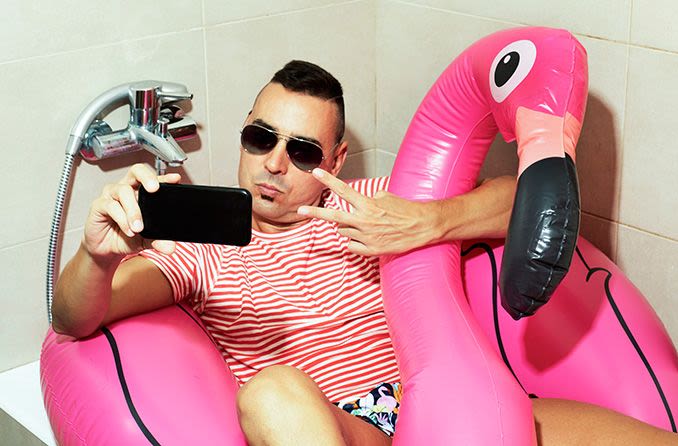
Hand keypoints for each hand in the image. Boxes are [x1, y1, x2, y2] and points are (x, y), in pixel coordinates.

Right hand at [83, 163, 180, 260]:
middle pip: (136, 171)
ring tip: (138, 228)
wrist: (107, 250)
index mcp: (141, 192)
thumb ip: (158, 240)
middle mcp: (127, 189)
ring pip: (124, 190)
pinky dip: (122, 219)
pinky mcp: (99, 205)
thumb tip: (170, 246)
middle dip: (147, 177)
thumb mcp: (147, 240)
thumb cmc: (127, 237)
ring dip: (134, 210)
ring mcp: (112, 195)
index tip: (175, 180)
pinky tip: (128, 230)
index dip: (164, 177)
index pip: (154, 179)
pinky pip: (111, 205)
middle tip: (154, 189)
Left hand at [297, 169, 440, 255]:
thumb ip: (367, 199)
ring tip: (366, 225)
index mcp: (368, 205)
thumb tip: (356, 205)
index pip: (343, 191)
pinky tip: (368, 237)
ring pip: (344, 231)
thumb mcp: (386, 197)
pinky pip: (351, 245)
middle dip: (315, 213)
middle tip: (300, 210)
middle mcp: (364, 221)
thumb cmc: (406, 210)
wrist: (423, 226)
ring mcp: (366, 237)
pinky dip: (355, 241)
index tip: (316, 173)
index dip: (328, 181)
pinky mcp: (370, 250)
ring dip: (349, 227)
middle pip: (333, 218)